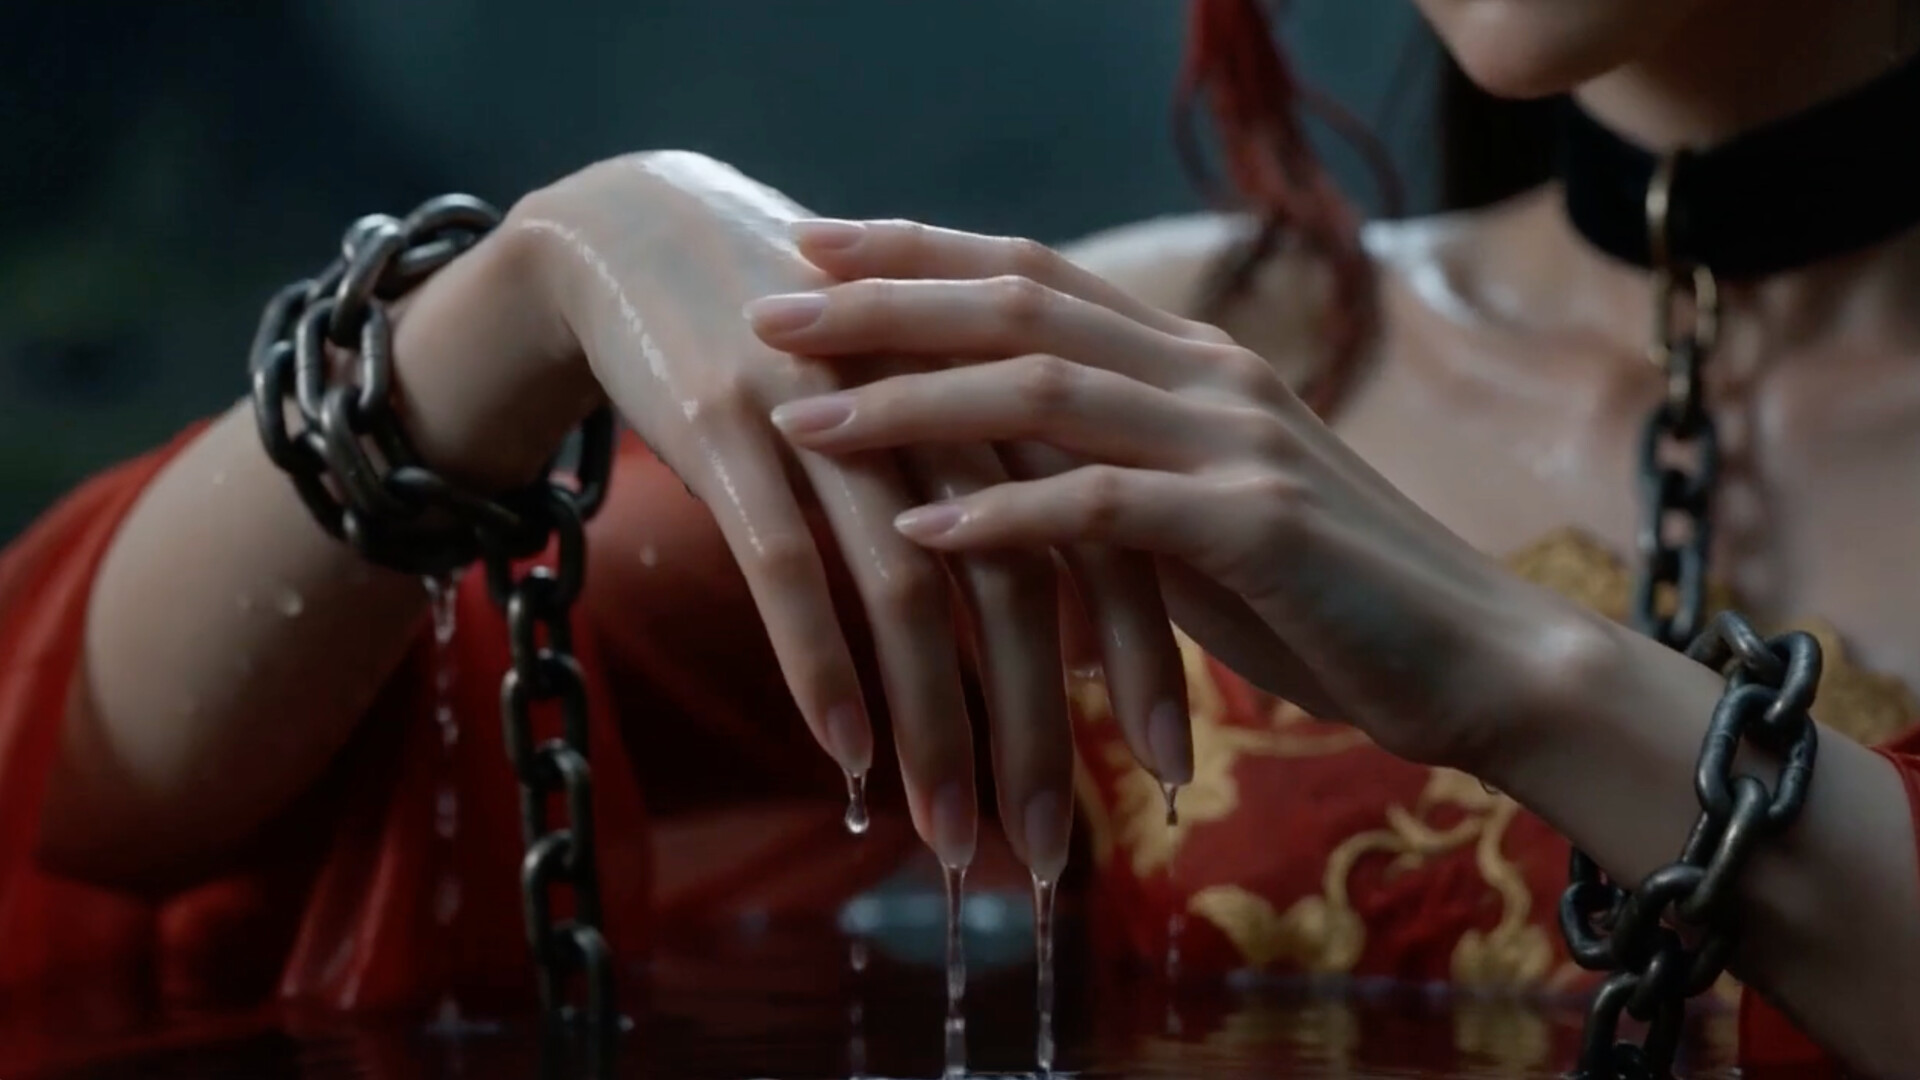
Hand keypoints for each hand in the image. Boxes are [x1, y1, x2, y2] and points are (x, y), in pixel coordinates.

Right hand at [495, 156, 1190, 874]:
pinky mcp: (727, 424)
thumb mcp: (920, 396)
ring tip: (953, 847)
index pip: (1104, 536)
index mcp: (1001, 387)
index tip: (1174, 768)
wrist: (642, 230)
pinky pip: (786, 567)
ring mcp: (829, 406)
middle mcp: (935, 396)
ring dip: (938, 729)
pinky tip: (848, 761)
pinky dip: (823, 669)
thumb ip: (999, 487)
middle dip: (1047, 728)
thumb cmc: (801, 338)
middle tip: (1064, 851)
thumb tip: (1067, 631)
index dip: (1147, 655)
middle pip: (1024, 578)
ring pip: (910, 590)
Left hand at [747, 218, 1572, 769]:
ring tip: (802, 420)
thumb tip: (992, 492)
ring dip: (911, 405)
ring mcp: (1236, 440)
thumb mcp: (1199, 522)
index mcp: (1194, 358)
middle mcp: (1210, 372)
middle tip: (767, 308)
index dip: (920, 252)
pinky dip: (1004, 521)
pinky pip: (1102, 510)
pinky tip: (918, 539)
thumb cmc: (1326, 597)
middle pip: (1020, 307)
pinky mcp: (1255, 526)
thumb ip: (1108, 483)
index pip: (1036, 273)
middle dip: (884, 304)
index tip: (810, 243)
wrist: (1470, 657)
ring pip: (1046, 393)